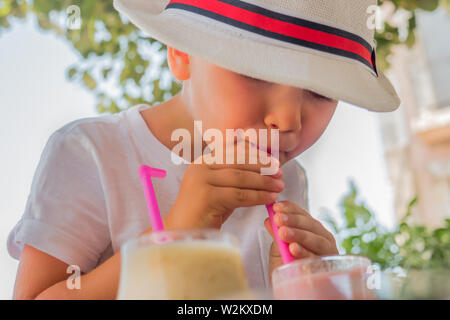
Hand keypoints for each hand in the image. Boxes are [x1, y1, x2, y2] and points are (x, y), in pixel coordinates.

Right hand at [164, 140, 283, 229]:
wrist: (182, 234)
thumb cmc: (204, 213)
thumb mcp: (220, 189)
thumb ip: (235, 177)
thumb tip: (264, 169)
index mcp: (203, 161)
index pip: (233, 151)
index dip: (255, 154)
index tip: (273, 161)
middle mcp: (200, 167)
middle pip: (238, 162)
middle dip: (262, 167)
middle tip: (280, 173)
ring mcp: (201, 181)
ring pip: (240, 178)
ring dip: (263, 182)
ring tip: (279, 186)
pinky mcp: (206, 197)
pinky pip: (239, 195)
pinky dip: (257, 196)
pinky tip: (270, 199)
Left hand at [264, 201, 338, 277]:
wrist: (292, 289)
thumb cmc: (287, 265)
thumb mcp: (278, 247)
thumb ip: (276, 233)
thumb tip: (269, 219)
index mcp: (312, 229)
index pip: (303, 214)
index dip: (291, 209)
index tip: (276, 207)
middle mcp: (323, 239)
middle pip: (312, 226)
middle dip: (294, 221)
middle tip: (278, 219)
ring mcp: (328, 253)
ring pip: (317, 241)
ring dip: (300, 235)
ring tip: (283, 233)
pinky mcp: (327, 268)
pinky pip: (317, 259)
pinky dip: (305, 253)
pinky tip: (293, 248)